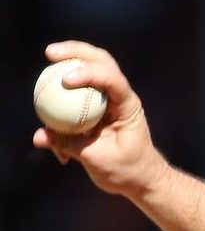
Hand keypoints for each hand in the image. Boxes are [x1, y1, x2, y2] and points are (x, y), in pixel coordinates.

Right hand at [32, 40, 168, 199]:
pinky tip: (50, 90)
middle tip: (51, 52)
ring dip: (71, 60)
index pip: (112, 81)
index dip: (89, 74)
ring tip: (50, 54)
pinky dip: (65, 90)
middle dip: (77, 52)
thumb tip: (39, 136)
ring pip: (92, 70)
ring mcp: (110, 100)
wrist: (140, 178)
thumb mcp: (98, 160)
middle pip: (102, 63)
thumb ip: (69, 145)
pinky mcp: (98, 108)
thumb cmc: (127, 170)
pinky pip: (79, 92)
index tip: (65, 79)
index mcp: (128, 107)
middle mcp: (120, 98)